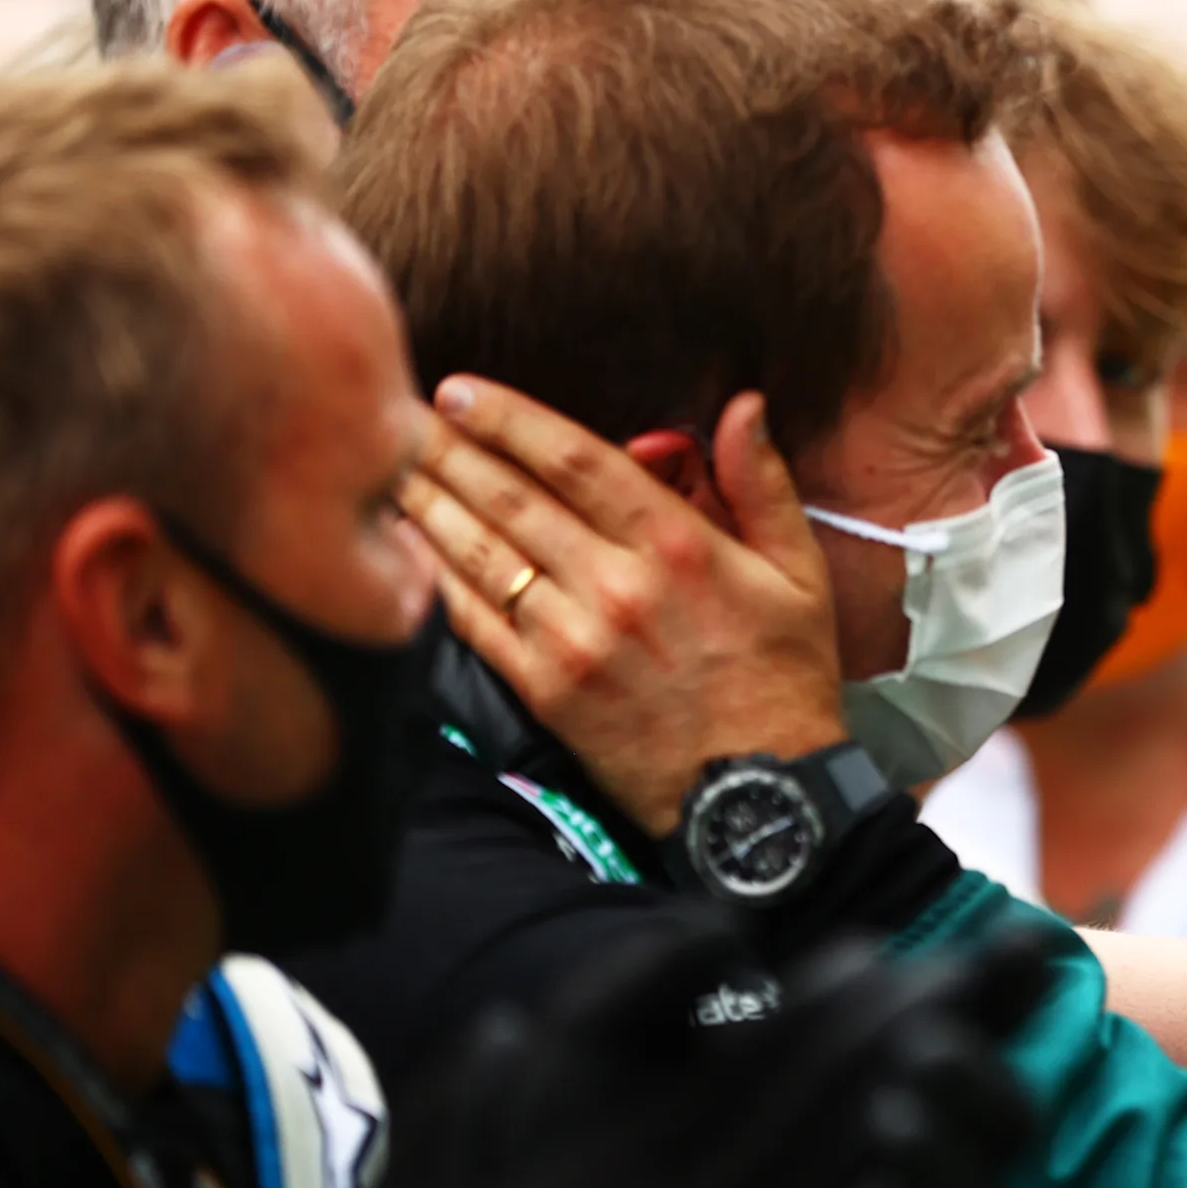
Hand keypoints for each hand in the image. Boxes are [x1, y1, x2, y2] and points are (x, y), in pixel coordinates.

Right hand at [303, 916, 1052, 1187]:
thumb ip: (473, 1089)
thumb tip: (521, 1015)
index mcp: (593, 1171)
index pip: (740, 1057)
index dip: (820, 999)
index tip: (862, 957)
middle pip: (815, 1099)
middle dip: (897, 1025)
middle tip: (955, 977)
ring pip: (840, 1179)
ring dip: (911, 1107)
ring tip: (956, 1053)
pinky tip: (917, 1183)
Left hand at [404, 375, 847, 836]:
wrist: (760, 796)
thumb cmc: (783, 682)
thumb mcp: (800, 574)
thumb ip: (762, 484)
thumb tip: (743, 406)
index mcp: (679, 545)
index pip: (575, 459)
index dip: (509, 419)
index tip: (461, 391)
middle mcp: (616, 585)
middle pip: (511, 498)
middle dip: (446, 448)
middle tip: (396, 412)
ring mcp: (573, 640)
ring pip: (481, 554)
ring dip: (427, 504)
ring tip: (386, 465)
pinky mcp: (546, 691)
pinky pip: (474, 622)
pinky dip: (432, 578)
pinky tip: (403, 547)